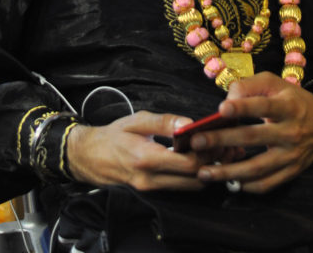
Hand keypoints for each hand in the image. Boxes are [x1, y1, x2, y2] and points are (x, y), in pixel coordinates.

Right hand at [66, 110, 213, 190]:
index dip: (206, 152)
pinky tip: (196, 161)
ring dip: (204, 171)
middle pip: (193, 179)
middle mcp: (150, 179)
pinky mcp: (151, 192)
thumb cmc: (114, 135)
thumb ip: (164, 122)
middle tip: (222, 145)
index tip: (215, 137)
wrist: (90, 157)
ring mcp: (150, 189)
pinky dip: (192, 176)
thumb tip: (188, 123)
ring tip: (213, 152)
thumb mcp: (137, 121)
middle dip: (211, 163)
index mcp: (146, 158)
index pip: (187, 163)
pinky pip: (178, 187)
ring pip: (188, 187)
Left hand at [192, 71, 312, 192]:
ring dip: (229, 172)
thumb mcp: (276, 83)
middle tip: (197, 142)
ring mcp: (292, 155)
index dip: (243, 107)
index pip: (263, 106)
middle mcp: (291, 132)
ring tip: (204, 172)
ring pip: (258, 168)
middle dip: (223, 140)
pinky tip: (228, 182)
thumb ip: (250, 85)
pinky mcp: (292, 172)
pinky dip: (247, 185)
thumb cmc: (292, 99)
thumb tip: (227, 99)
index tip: (221, 109)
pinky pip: (267, 184)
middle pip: (254, 137)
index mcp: (288, 106)